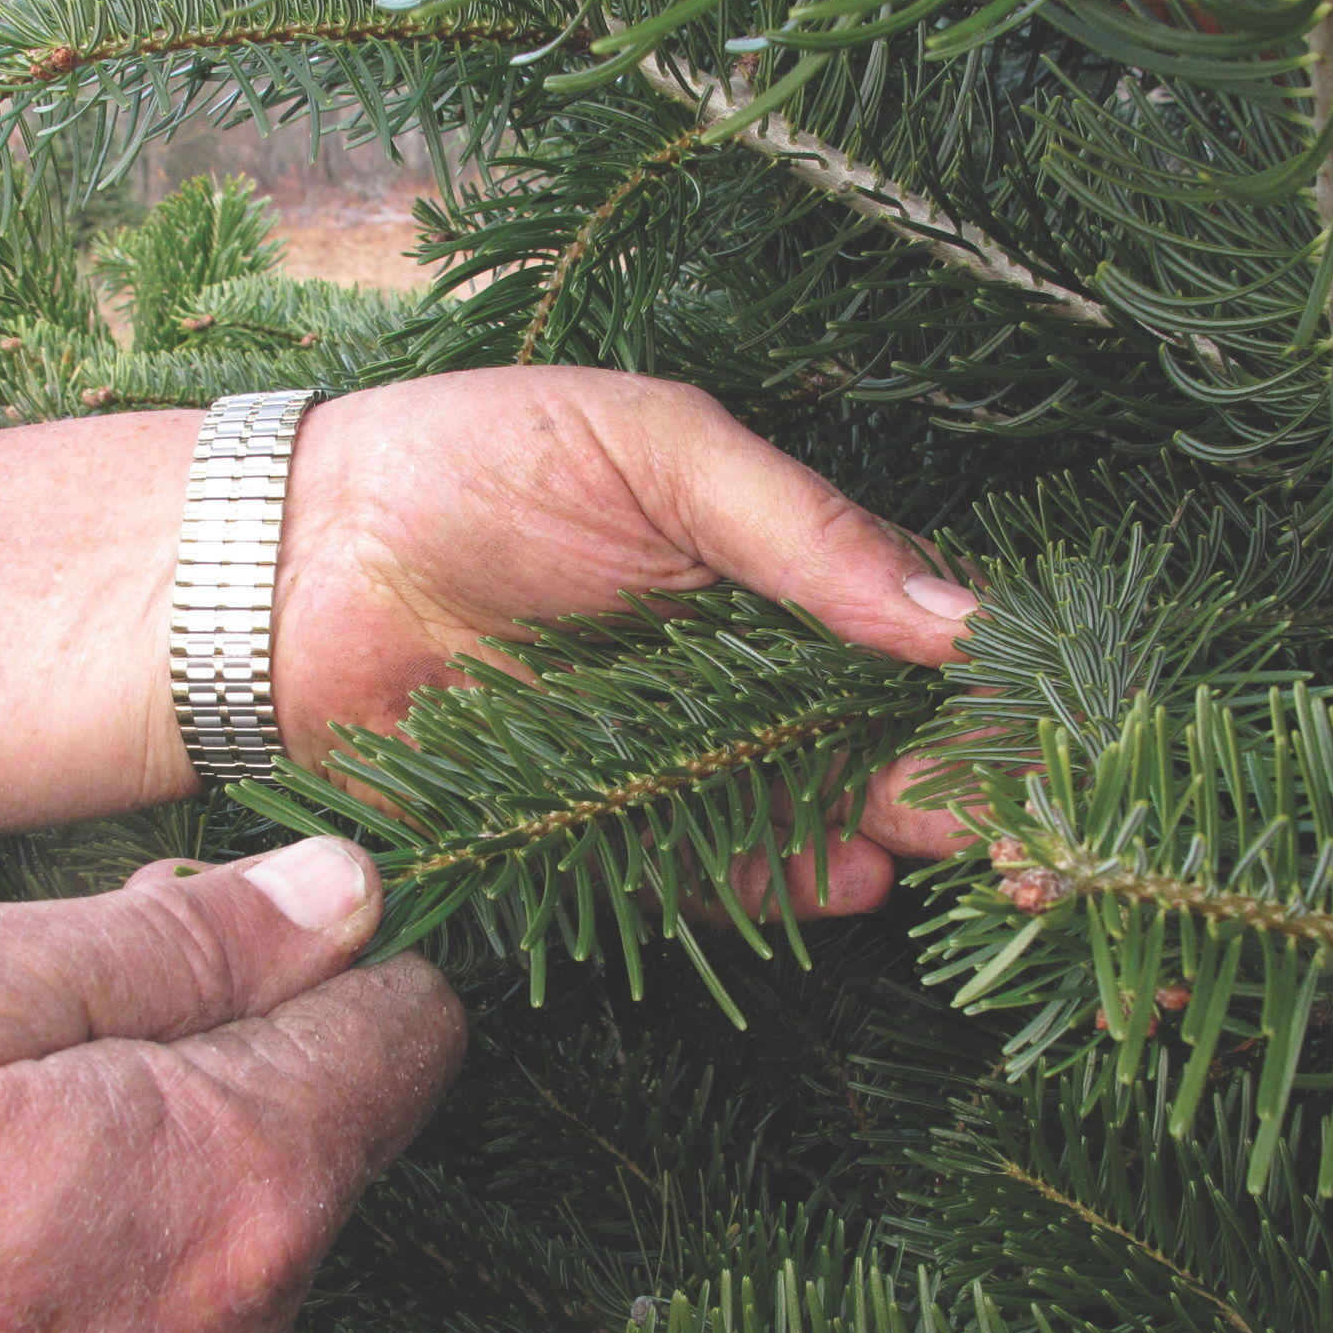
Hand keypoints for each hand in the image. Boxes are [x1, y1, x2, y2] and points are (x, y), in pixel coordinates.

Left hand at [0, 370, 979, 901]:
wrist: (287, 561)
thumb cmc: (467, 465)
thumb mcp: (655, 450)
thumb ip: (801, 530)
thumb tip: (959, 613)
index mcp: (751, 567)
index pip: (893, 631)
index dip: (970, 679)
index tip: (1046, 718)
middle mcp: (722, 670)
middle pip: (861, 733)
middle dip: (948, 777)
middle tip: (1029, 820)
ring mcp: (660, 758)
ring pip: (796, 808)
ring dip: (878, 833)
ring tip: (954, 853)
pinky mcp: (592, 831)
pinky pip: (698, 869)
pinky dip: (766, 881)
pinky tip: (842, 881)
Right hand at [0, 838, 462, 1332]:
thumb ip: (173, 942)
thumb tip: (347, 893)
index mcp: (241, 1185)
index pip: (409, 1020)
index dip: (326, 928)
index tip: (205, 895)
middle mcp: (248, 1323)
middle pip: (333, 1114)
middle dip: (228, 1019)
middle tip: (44, 980)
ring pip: (242, 1206)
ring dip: (156, 1120)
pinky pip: (164, 1297)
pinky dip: (106, 1222)